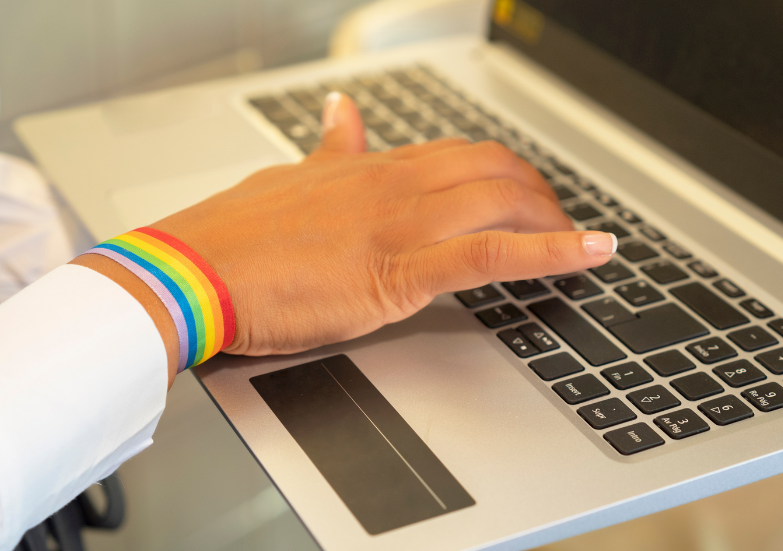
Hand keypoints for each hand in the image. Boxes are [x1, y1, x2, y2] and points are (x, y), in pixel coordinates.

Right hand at [152, 92, 616, 355]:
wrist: (192, 271)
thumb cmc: (228, 237)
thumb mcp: (287, 178)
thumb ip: (329, 148)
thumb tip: (345, 112)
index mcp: (367, 167)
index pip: (456, 153)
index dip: (501, 172)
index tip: (521, 190)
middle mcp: (392, 185)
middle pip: (492, 170)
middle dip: (537, 193)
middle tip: (557, 221)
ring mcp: (399, 224)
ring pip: (502, 201)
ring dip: (553, 219)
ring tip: (581, 242)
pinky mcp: (398, 270)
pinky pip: (492, 253)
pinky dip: (552, 250)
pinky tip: (591, 253)